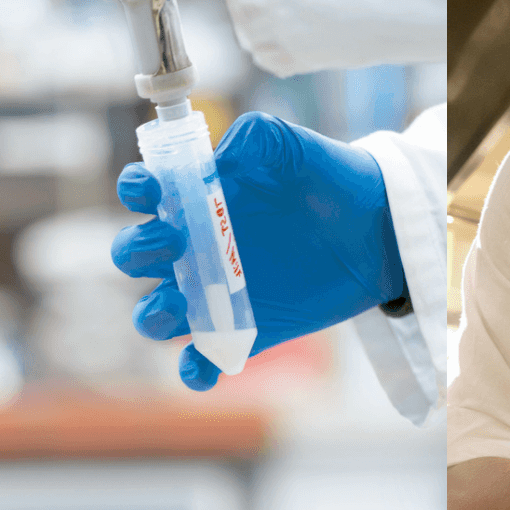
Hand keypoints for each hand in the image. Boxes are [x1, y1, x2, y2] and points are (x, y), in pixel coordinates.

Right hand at [111, 112, 405, 390]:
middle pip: (134, 256)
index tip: (149, 191)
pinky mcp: (243, 331)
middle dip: (138, 250)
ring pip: (155, 314)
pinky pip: (204, 360)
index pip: (142, 193)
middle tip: (174, 241)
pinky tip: (203, 368)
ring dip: (152, 314)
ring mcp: (213, 292)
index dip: (134, 191)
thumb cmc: (325, 177)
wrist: (374, 227)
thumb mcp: (292, 146)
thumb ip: (255, 138)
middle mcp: (194, 246)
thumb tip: (219, 157)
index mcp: (195, 197)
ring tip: (177, 305)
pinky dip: (194, 372)